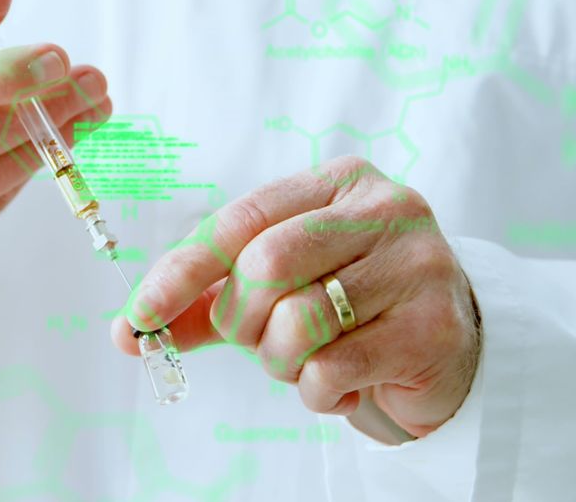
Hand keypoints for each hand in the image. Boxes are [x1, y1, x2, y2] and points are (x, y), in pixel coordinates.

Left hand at [111, 156, 480, 438]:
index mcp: (338, 183)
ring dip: (280, 360)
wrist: (448, 353)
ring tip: (305, 361)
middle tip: (257, 339)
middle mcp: (385, 209)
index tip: (139, 315)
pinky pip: (332, 369)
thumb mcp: (274, 293)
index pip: (238, 220)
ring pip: (297, 321)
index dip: (181, 271)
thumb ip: (204, 305)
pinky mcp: (432, 328)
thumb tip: (127, 331)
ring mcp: (416, 265)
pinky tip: (342, 383)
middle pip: (265, 265)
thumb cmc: (349, 310)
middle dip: (241, 319)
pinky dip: (317, 391)